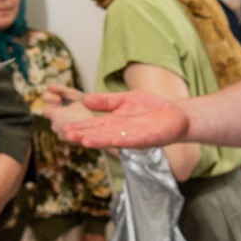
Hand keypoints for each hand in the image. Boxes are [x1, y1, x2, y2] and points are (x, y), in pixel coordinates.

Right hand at [57, 88, 190, 150]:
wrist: (176, 115)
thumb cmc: (150, 108)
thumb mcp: (125, 100)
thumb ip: (106, 101)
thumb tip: (85, 100)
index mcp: (114, 123)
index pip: (93, 125)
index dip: (80, 127)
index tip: (65, 128)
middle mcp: (121, 132)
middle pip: (100, 134)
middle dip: (85, 135)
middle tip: (68, 135)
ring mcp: (134, 137)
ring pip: (113, 139)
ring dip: (99, 141)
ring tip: (85, 141)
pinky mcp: (149, 138)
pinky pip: (135, 140)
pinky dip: (124, 141)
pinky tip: (113, 140)